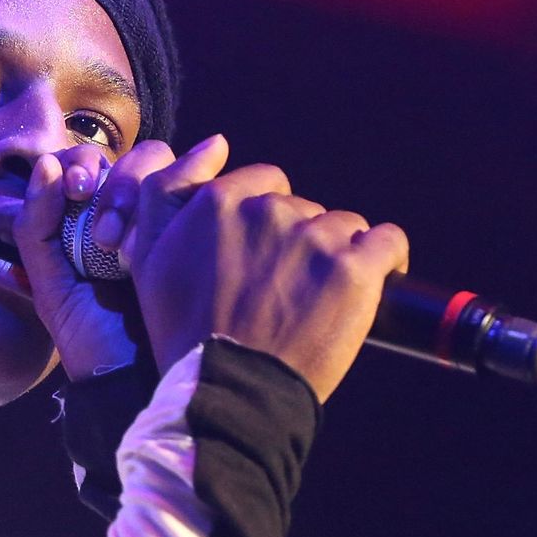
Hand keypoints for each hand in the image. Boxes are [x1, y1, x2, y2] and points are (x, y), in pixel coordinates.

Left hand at [13, 137, 228, 380]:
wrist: (137, 382)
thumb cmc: (90, 339)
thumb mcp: (50, 286)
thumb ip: (35, 227)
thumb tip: (48, 163)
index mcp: (93, 220)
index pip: (93, 162)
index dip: (84, 163)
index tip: (77, 188)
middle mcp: (136, 216)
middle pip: (136, 160)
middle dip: (120, 180)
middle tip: (106, 226)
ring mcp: (174, 223)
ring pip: (172, 172)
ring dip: (152, 189)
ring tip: (133, 239)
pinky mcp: (206, 235)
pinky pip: (204, 195)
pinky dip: (189, 196)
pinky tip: (173, 227)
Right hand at [125, 147, 409, 401]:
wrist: (229, 392)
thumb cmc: (185, 332)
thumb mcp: (149, 260)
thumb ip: (165, 194)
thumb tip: (214, 144)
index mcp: (218, 203)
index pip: (262, 186)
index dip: (262, 224)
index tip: (257, 261)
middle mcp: (268, 211)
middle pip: (302, 208)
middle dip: (296, 241)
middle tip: (279, 291)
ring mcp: (315, 238)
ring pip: (342, 225)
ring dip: (335, 255)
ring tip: (316, 300)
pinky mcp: (356, 269)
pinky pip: (388, 242)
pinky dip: (385, 261)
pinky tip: (370, 286)